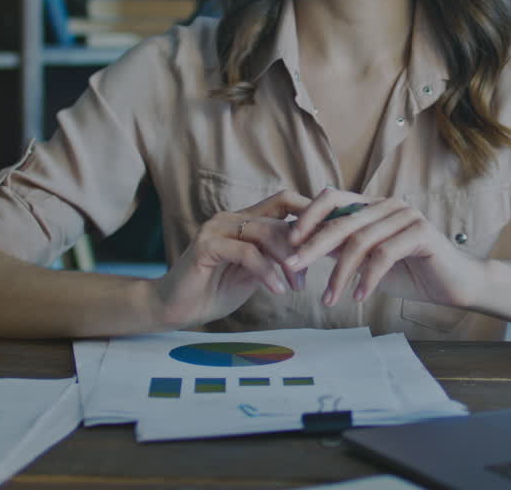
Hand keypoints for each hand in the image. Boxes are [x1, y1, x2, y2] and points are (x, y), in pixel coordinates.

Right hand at [151, 190, 310, 328]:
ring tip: (297, 286)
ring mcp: (217, 229)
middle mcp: (231, 218)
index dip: (311, 212)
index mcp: (245, 220)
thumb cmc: (216, 290)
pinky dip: (266, 272)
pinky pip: (247, 253)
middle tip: (316, 271)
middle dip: (304, 245)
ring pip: (265, 233)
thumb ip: (276, 257)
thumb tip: (315, 251)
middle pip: (280, 219)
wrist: (176, 308)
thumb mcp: (256, 272)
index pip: (284, 201)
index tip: (334, 233)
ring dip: (287, 261)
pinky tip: (277, 290)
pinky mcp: (206, 246)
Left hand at [286, 189, 487, 308]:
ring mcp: (406, 216)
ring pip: (361, 241)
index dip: (309, 216)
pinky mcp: (421, 233)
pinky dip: (368, 278)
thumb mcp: (369, 261)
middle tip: (293, 265)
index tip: (290, 241)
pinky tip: (360, 297)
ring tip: (329, 298)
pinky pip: (384, 254)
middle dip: (314, 245)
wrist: (455, 284)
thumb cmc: (413, 273)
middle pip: (342, 220)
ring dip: (340, 274)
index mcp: (373, 206)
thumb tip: (305, 247)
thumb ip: (344, 250)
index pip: (333, 198)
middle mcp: (388, 205)